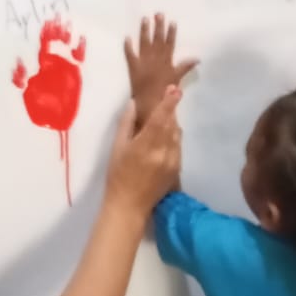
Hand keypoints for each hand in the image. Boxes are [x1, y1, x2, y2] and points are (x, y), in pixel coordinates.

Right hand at [105, 86, 181, 217]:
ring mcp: (172, 161)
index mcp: (146, 145)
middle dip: (170, 111)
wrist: (129, 206)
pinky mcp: (177, 169)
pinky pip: (178, 147)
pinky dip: (173, 139)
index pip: (161, 118)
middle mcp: (163, 152)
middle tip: (167, 99)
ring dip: (172, 125)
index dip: (169, 102)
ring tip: (163, 120)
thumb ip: (126, 124)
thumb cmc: (118, 176)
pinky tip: (164, 140)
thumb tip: (134, 104)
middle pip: (172, 124)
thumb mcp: (117, 148)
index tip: (175, 89)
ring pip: (177, 135)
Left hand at [123, 14, 197, 126]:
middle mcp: (155, 60)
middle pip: (157, 40)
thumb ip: (185, 67)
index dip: (171, 33)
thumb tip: (197, 58)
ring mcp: (144, 63)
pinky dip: (128, 47)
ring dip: (144, 31)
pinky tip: (127, 37)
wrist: (150, 105)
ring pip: (144, 44)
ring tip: (145, 19)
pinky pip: (130, 55)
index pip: (170, 44)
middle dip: (158, 27)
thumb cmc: (164, 92)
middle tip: (158, 13)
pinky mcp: (133, 68)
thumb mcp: (177, 78)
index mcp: (166, 62)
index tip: (172, 22)